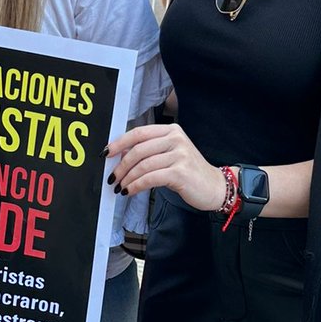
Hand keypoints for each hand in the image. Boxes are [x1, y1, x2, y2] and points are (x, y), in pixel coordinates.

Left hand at [106, 123, 224, 210]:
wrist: (214, 186)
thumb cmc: (189, 172)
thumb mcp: (171, 154)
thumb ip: (150, 151)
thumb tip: (121, 155)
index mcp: (171, 131)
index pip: (139, 133)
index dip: (119, 143)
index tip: (106, 153)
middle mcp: (176, 139)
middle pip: (138, 150)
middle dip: (121, 165)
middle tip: (112, 177)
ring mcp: (180, 155)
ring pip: (143, 165)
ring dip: (127, 178)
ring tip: (120, 187)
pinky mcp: (180, 172)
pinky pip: (150, 178)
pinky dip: (136, 186)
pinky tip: (130, 191)